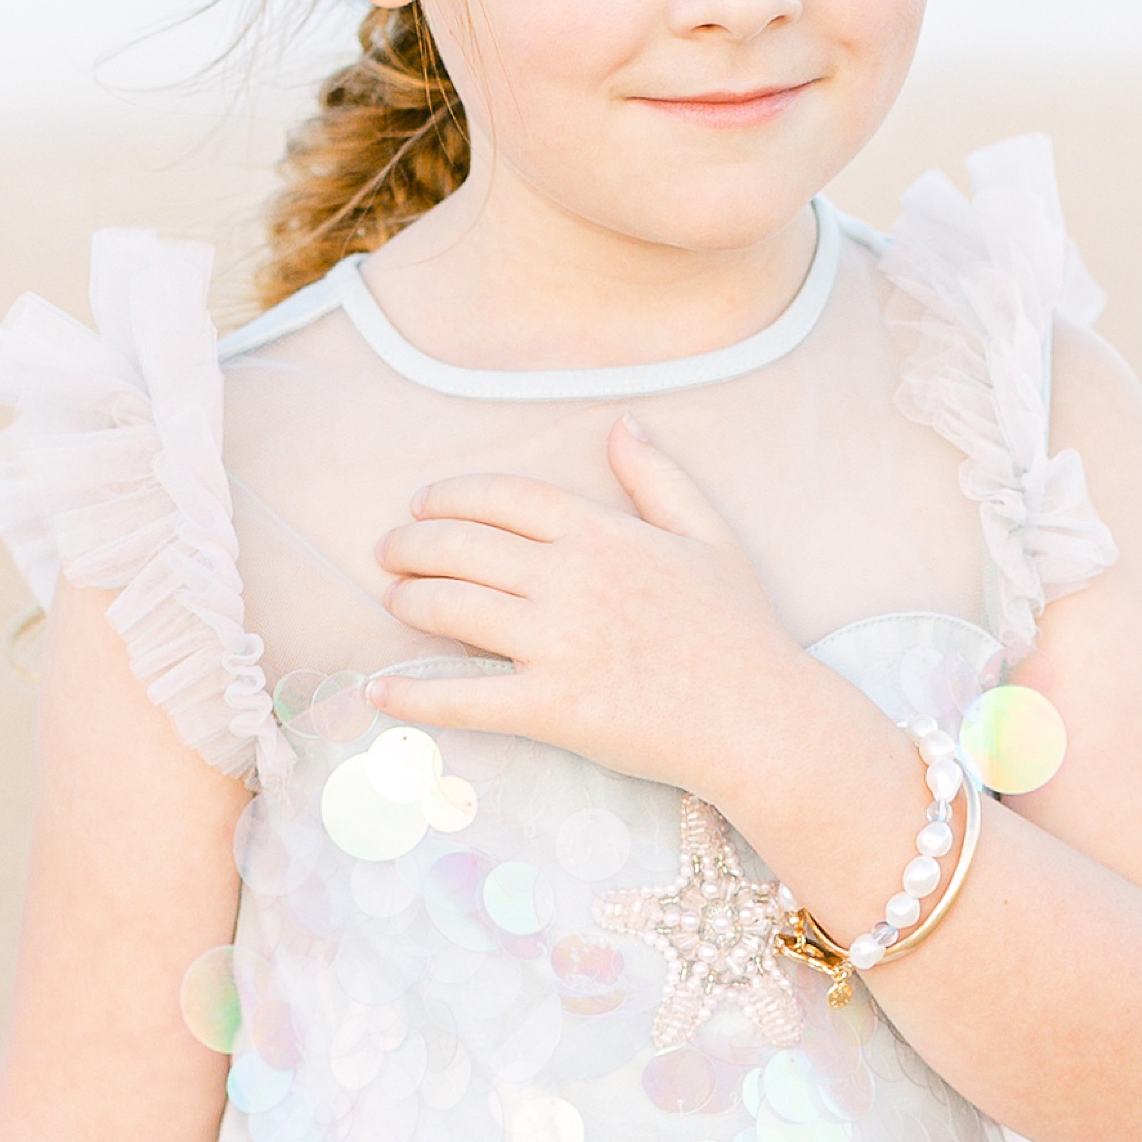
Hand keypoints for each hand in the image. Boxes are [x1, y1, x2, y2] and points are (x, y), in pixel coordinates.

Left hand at [372, 417, 803, 793]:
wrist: (760, 718)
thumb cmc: (739, 630)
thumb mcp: (709, 536)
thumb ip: (659, 478)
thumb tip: (622, 424)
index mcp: (603, 534)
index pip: (504, 497)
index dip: (451, 495)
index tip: (421, 504)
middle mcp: (571, 580)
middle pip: (462, 546)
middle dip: (411, 544)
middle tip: (388, 553)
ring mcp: (558, 645)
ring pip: (453, 608)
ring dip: (408, 600)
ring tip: (392, 601)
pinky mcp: (551, 708)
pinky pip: (463, 699)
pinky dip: (413, 697)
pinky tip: (380, 692)